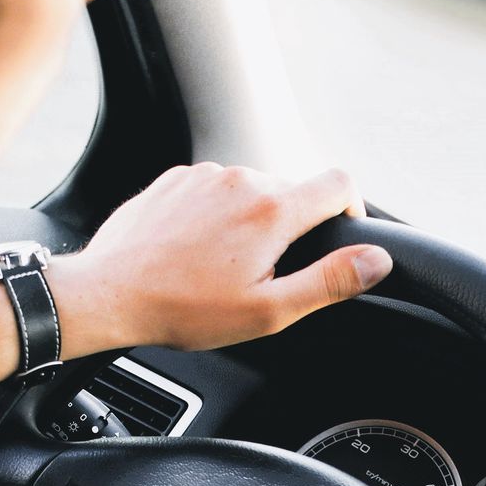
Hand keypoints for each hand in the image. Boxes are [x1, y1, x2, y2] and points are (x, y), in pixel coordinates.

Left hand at [49, 163, 392, 354]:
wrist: (108, 293)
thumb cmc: (184, 309)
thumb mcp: (268, 310)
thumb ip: (329, 282)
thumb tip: (376, 261)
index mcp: (273, 210)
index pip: (340, 184)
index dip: (352, 209)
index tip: (340, 236)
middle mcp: (242, 179)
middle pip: (293, 191)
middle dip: (291, 229)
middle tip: (264, 275)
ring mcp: (205, 175)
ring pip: (251, 191)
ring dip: (251, 222)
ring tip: (223, 268)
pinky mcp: (175, 179)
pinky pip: (213, 190)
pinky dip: (216, 216)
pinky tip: (195, 253)